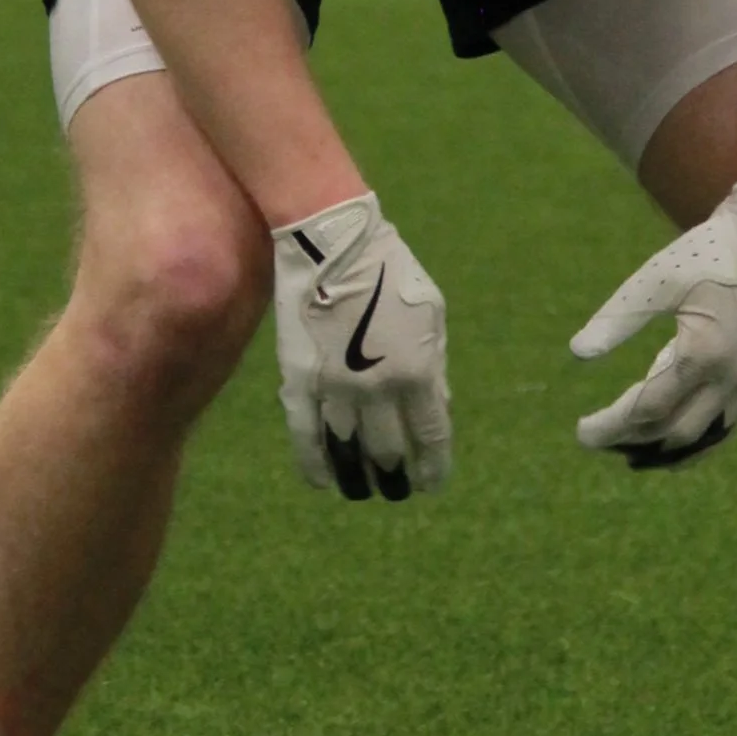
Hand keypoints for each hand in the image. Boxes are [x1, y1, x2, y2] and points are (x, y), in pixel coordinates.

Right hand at [273, 193, 449, 501]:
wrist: (333, 243)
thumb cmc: (391, 273)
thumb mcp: (431, 315)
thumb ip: (435, 366)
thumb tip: (437, 410)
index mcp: (417, 370)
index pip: (431, 436)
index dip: (433, 466)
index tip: (432, 483)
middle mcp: (378, 387)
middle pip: (390, 450)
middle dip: (397, 476)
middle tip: (398, 489)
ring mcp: (335, 386)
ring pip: (348, 451)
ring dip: (358, 478)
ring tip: (364, 492)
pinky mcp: (299, 380)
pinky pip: (305, 436)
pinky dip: (314, 464)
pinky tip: (322, 482)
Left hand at [571, 181, 736, 469]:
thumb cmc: (709, 252)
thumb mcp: (658, 278)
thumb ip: (619, 318)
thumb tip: (578, 353)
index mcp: (704, 352)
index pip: (649, 408)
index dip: (612, 425)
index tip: (582, 431)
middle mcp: (732, 376)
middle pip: (675, 432)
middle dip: (633, 441)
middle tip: (597, 438)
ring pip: (705, 439)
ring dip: (665, 450)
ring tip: (628, 450)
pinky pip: (725, 427)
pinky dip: (696, 442)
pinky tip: (669, 440)